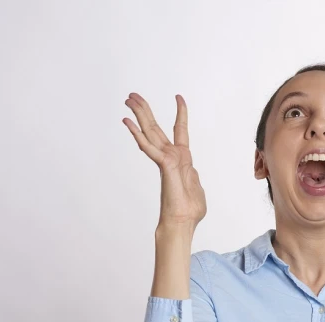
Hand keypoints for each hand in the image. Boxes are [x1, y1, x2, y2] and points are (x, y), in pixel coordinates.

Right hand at [123, 93, 206, 228]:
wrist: (183, 222)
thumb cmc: (189, 210)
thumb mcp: (197, 187)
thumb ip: (192, 175)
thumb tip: (192, 170)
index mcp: (182, 159)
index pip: (180, 131)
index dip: (181, 113)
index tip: (179, 97)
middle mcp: (171, 156)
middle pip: (156, 128)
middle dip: (145, 110)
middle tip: (132, 95)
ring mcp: (166, 160)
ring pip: (150, 132)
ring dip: (139, 115)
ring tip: (128, 99)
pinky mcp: (163, 165)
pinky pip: (148, 147)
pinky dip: (137, 134)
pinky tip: (127, 122)